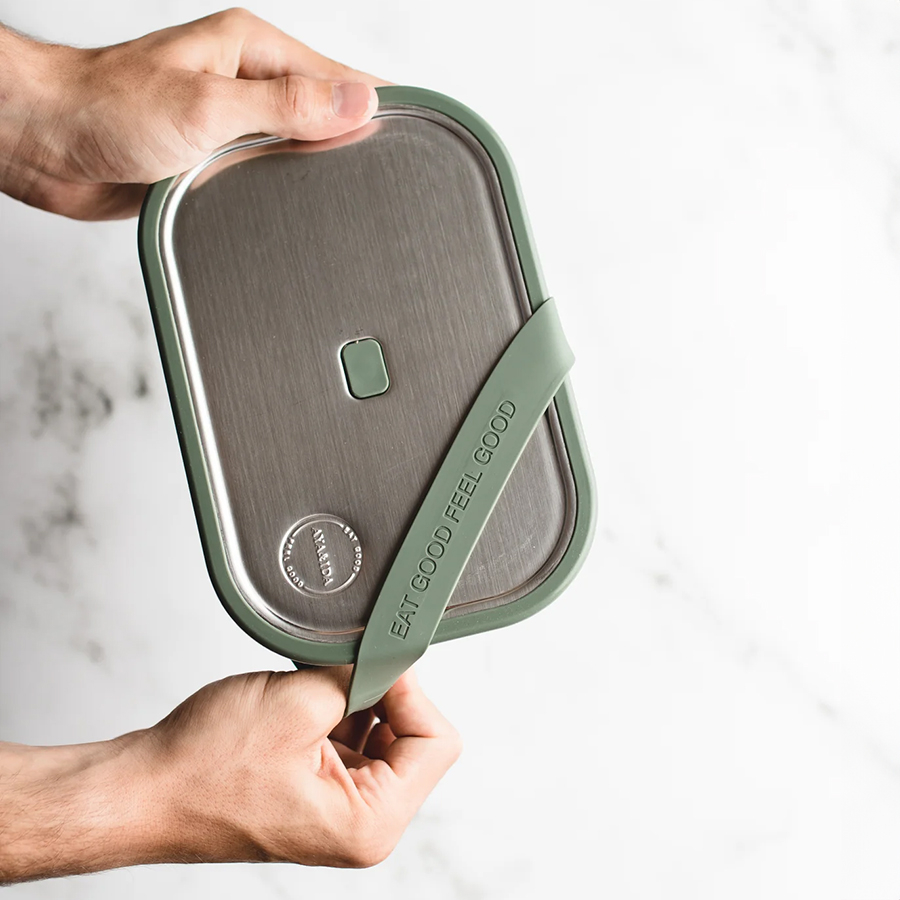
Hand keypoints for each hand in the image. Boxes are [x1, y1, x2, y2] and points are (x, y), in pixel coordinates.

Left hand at [0, 9, 386, 218]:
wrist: (50, 144)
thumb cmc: (106, 109)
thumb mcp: (206, 105)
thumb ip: (284, 106)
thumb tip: (356, 104)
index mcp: (250, 49)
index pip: (338, 76)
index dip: (380, 103)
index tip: (421, 125)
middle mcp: (245, 81)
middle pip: (326, 109)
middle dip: (361, 137)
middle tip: (403, 169)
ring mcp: (233, 120)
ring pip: (300, 142)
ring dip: (326, 164)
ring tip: (368, 189)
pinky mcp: (217, 155)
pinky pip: (271, 168)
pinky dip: (293, 184)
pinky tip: (308, 204)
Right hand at [0, 667, 460, 881]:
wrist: (142, 789)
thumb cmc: (201, 768)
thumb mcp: (297, 704)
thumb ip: (359, 675)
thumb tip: (392, 653)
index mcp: (369, 822)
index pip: (438, 742)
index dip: (412, 690)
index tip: (379, 660)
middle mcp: (362, 823)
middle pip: (413, 735)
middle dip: (381, 693)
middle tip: (341, 669)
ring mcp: (339, 807)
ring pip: (381, 730)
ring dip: (352, 698)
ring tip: (306, 692)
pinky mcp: (318, 788)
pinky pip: (350, 736)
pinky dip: (333, 708)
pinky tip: (299, 700)